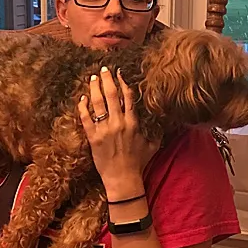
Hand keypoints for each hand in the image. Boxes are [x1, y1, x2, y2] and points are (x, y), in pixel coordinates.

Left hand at [78, 66, 160, 198]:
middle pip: (111, 95)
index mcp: (133, 123)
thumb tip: (164, 118)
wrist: (123, 178)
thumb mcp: (152, 144)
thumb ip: (156, 129)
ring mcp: (104, 130)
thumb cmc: (138, 162)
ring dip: (94, 89)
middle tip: (103, 69)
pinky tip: (82, 98)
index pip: (128, 97)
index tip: (119, 73)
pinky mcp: (92, 138)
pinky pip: (85, 118)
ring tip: (92, 78)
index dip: (123, 82)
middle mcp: (119, 123)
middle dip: (107, 80)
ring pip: (98, 104)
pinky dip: (83, 107)